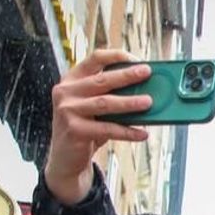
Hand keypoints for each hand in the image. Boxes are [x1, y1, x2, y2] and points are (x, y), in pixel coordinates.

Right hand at [44, 49, 152, 204]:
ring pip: (105, 103)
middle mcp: (66, 92)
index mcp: (72, 80)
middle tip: (147, 72)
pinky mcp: (74, 130)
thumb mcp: (94, 107)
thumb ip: (111, 95)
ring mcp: (67, 110)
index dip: (116, 56)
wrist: (65, 158)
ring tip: (149, 102)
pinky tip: (142, 133)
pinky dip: (127, 131)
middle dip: (127, 76)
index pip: (94, 59)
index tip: (137, 60)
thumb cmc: (86, 128)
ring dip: (129, 102)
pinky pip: (107, 129)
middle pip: (102, 80)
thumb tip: (145, 90)